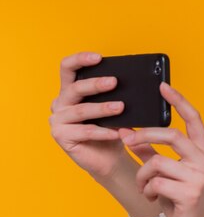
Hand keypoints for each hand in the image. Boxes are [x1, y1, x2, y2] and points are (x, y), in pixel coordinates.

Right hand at [49, 52, 135, 179]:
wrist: (110, 158)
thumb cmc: (111, 129)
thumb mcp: (113, 109)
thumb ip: (115, 95)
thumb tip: (133, 84)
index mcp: (70, 91)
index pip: (68, 68)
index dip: (80, 60)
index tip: (98, 57)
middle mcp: (60, 103)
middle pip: (74, 88)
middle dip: (95, 84)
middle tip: (114, 82)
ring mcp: (57, 120)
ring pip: (81, 110)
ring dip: (102, 108)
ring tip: (120, 107)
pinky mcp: (60, 136)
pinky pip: (85, 132)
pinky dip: (103, 132)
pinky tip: (117, 132)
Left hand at [122, 82, 203, 216]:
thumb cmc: (179, 198)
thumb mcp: (166, 172)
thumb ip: (150, 152)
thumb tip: (128, 132)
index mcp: (202, 151)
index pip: (194, 119)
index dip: (179, 101)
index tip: (163, 85)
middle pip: (171, 135)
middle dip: (144, 135)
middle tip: (126, 138)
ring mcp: (199, 177)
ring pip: (157, 163)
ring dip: (143, 176)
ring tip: (145, 188)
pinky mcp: (190, 193)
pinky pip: (156, 182)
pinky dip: (147, 190)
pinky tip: (152, 199)